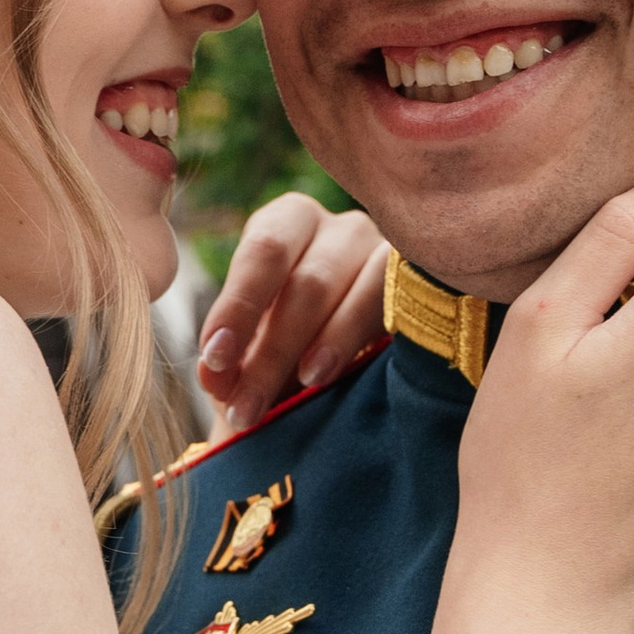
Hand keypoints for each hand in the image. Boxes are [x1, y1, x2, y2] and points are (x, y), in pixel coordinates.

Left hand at [195, 192, 388, 433]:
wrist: (335, 376)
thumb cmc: (283, 355)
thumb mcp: (248, 360)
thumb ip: (227, 367)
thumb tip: (213, 376)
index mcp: (286, 224)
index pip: (263, 252)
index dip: (239, 307)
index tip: (216, 359)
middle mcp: (340, 228)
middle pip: (309, 282)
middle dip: (273, 352)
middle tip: (245, 409)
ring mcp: (387, 252)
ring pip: (359, 291)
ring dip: (327, 346)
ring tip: (303, 386)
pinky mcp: (420, 285)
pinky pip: (400, 303)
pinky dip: (369, 337)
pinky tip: (342, 370)